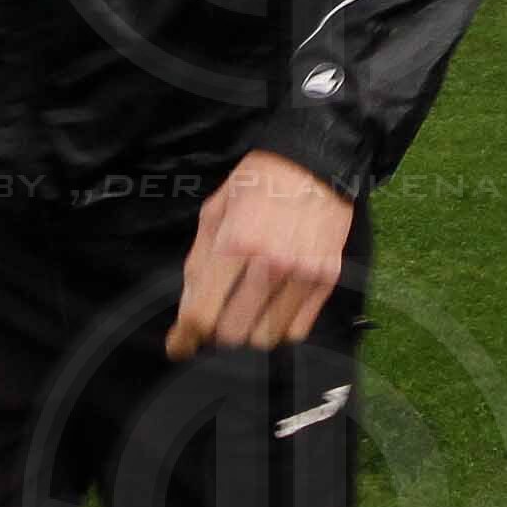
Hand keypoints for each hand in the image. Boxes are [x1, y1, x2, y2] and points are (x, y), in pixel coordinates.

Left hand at [167, 149, 353, 356]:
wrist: (315, 161)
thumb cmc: (260, 182)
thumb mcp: (214, 212)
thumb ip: (198, 264)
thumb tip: (187, 311)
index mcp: (234, 243)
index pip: (202, 314)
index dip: (185, 338)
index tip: (180, 345)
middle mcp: (269, 263)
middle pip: (232, 334)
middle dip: (218, 329)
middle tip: (219, 313)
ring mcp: (301, 273)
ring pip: (265, 338)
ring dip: (250, 329)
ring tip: (249, 306)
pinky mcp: (325, 279)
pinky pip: (296, 330)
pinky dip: (280, 326)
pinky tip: (274, 306)